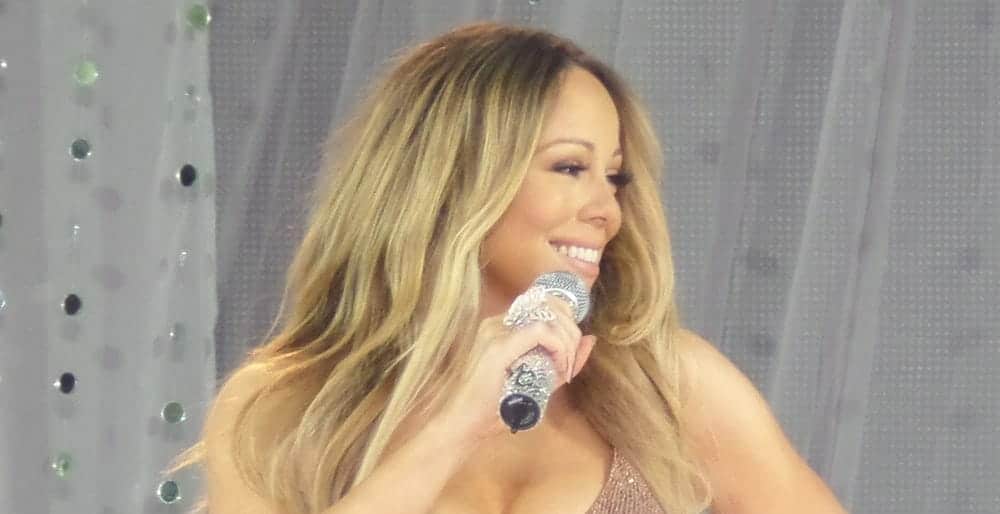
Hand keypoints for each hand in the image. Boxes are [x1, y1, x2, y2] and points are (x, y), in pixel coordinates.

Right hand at [437, 294, 597, 443]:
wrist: (464, 425)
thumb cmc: (495, 407)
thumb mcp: (540, 380)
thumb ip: (565, 359)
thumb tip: (591, 338)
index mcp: (503, 326)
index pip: (544, 303)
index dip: (566, 320)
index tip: (570, 352)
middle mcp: (497, 322)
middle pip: (549, 304)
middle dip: (571, 330)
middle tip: (570, 362)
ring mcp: (496, 332)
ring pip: (548, 317)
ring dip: (567, 341)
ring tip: (564, 368)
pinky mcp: (499, 347)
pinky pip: (541, 332)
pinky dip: (559, 348)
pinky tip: (559, 368)